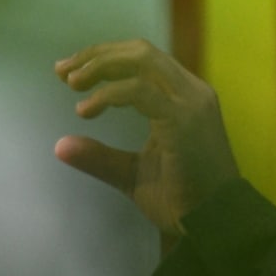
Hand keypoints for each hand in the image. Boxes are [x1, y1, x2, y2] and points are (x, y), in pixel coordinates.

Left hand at [54, 39, 239, 234]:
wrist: (215, 224)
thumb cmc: (182, 200)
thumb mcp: (132, 173)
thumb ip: (101, 157)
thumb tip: (60, 147)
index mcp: (184, 98)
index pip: (143, 60)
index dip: (104, 58)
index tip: (69, 73)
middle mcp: (192, 92)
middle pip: (140, 51)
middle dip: (97, 55)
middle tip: (62, 72)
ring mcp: (191, 103)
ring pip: (142, 60)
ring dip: (101, 66)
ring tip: (72, 84)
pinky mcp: (184, 120)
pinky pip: (140, 91)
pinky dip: (109, 94)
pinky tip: (86, 111)